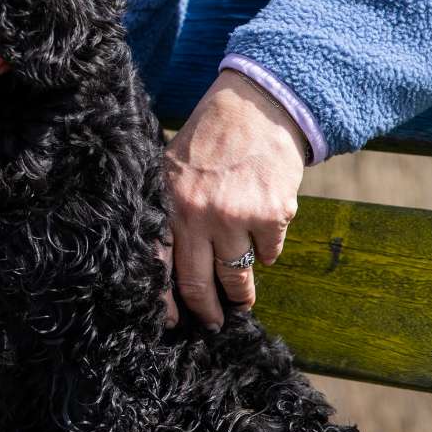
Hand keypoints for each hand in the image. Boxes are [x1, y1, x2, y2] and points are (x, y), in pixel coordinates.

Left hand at [160, 71, 305, 328]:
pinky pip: (269, 254)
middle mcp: (199, 214)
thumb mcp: (171, 169)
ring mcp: (237, 217)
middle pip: (200, 283)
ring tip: (241, 300)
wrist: (257, 108)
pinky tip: (262, 237)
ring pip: (238, 277)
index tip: (172, 323)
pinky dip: (267, 252)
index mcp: (168, 202)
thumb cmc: (209, 138)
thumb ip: (169, 212)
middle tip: (215, 324)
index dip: (165, 302)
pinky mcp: (272, 215)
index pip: (159, 265)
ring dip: (241, 293)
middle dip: (208, 312)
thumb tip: (166, 266)